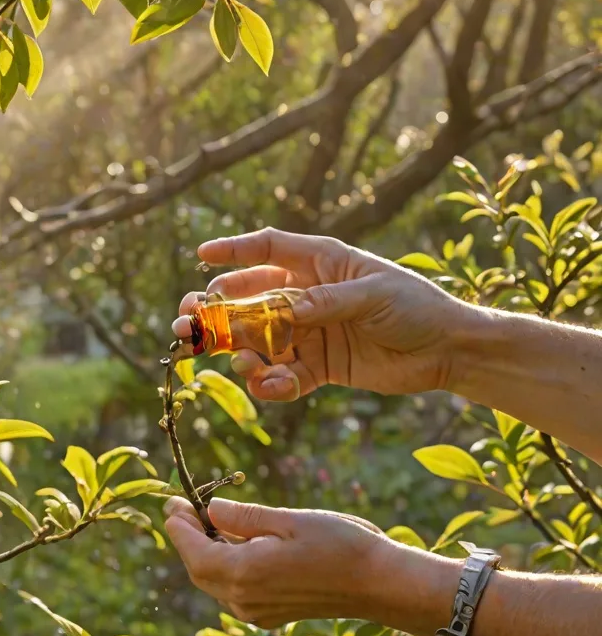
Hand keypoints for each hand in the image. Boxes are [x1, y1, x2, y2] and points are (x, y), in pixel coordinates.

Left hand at [163, 495, 389, 627]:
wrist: (380, 585)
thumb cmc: (340, 545)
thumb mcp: (288, 520)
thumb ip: (244, 517)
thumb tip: (210, 510)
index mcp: (245, 574)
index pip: (193, 551)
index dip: (179, 526)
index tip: (172, 502)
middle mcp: (244, 600)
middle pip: (198, 569)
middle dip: (187, 538)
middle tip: (182, 507)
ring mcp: (256, 612)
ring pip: (214, 581)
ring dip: (204, 552)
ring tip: (205, 520)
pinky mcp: (269, 615)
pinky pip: (233, 590)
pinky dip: (224, 566)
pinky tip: (233, 543)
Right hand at [172, 227, 475, 401]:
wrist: (447, 350)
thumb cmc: (416, 306)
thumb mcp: (375, 295)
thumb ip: (328, 302)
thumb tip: (288, 311)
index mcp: (320, 263)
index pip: (268, 249)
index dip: (234, 250)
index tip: (201, 254)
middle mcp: (307, 295)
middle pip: (248, 300)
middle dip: (215, 311)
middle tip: (188, 323)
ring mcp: (309, 332)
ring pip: (259, 342)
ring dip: (240, 353)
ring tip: (242, 364)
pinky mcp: (317, 366)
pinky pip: (283, 375)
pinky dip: (272, 384)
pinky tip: (272, 386)